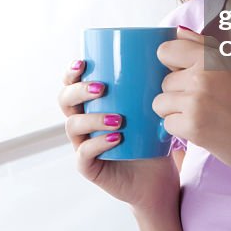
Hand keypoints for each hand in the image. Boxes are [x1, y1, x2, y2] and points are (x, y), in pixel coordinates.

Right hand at [57, 59, 179, 210]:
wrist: (158, 180)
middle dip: (79, 91)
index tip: (82, 62)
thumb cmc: (152, 139)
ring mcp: (83, 145)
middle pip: (65, 101)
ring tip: (118, 118)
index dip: (70, 73)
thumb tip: (165, 51)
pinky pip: (84, 154)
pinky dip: (98, 143)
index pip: (71, 85)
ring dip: (92, 118)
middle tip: (102, 88)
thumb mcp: (151, 109)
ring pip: (73, 126)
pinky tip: (116, 139)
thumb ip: (150, 86)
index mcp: (91, 106)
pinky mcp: (89, 167)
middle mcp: (82, 124)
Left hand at [153, 26, 230, 180]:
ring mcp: (195, 101)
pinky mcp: (192, 126)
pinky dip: (180, 129)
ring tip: (201, 116)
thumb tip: (178, 32)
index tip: (183, 74)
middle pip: (165, 81)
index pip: (165, 51)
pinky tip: (201, 129)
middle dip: (178, 93)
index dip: (171, 64)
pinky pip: (167, 123)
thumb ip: (204, 48)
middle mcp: (202, 76)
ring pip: (160, 103)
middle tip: (205, 103)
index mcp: (211, 58)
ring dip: (175, 112)